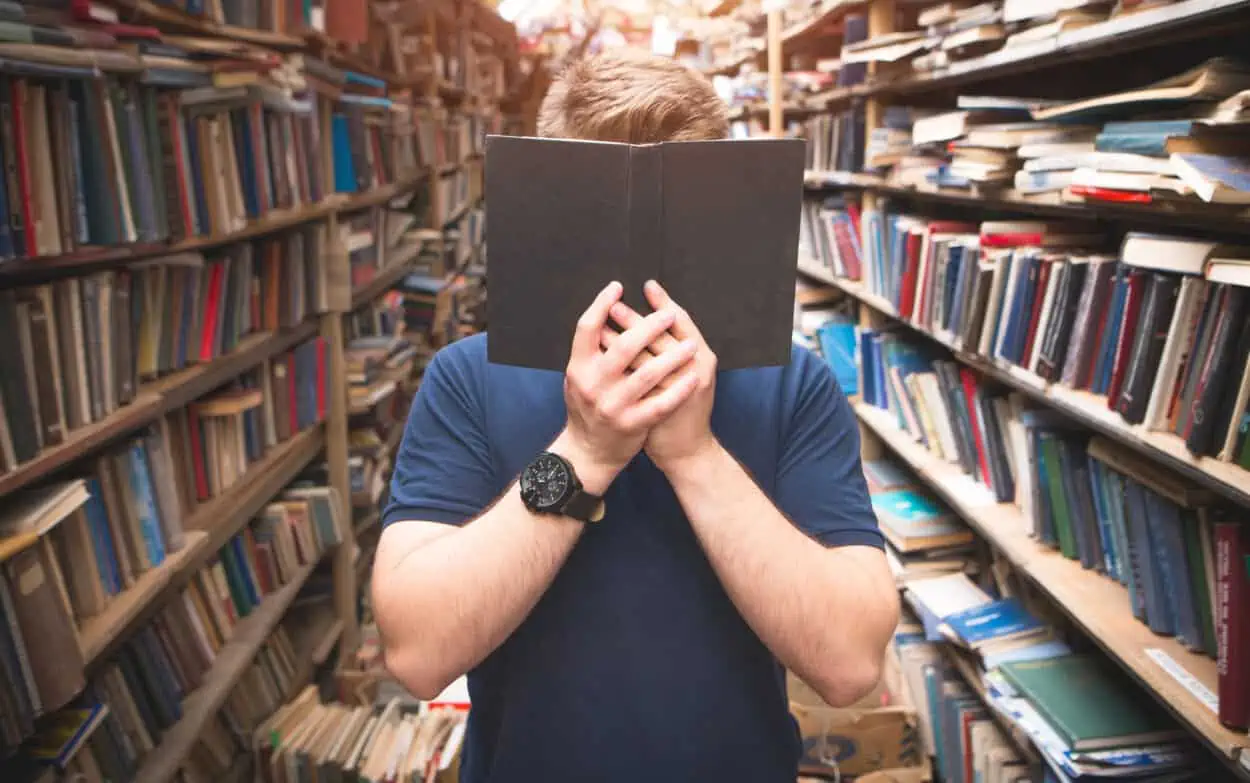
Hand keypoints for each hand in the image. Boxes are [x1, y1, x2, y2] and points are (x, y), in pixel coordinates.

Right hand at [558, 281, 700, 493]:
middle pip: (624, 346)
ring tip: (691, 344)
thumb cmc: (587, 408)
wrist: (588, 452)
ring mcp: (612, 406)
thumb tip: (608, 313)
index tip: (619, 287)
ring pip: (648, 374)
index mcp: (578, 368)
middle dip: (649, 326)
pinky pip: (661, 404)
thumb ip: (591, 351)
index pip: (586, 328)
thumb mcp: (578, 378)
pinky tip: (693, 377)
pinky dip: (679, 390)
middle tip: (668, 315)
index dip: (601, 304)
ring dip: (673, 356)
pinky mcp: (631, 425)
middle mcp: (592, 385)